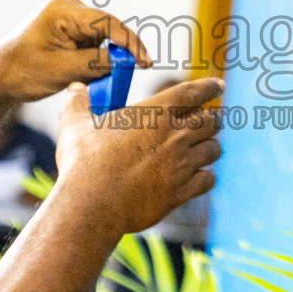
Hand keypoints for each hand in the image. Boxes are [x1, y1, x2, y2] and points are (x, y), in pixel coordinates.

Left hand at [0, 0, 153, 103]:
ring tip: (90, 81)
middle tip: (123, 78)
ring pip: (103, 40)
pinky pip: (94, 45)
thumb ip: (95, 63)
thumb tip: (124, 62)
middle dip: (117, 55)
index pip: (107, 22)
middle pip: (108, 30)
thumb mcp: (60, 70)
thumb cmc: (20, 71)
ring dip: (104, 61)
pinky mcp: (70, 32)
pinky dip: (95, 62)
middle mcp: (69, 8)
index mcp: (63, 11)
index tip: (145, 62)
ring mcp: (70, 19)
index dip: (130, 43)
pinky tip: (84, 75)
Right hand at [53, 77, 222, 234]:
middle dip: (211, 120)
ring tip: (200, 150)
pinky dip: (205, 177)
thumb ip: (77, 103)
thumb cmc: (82, 162)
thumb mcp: (74, 125)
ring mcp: (180, 165)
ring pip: (214, 150)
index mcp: (154, 113)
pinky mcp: (180, 192)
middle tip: (205, 123)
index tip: (218, 85)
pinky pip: (208, 180)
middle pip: (211, 121)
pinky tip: (197, 177)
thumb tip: (75, 88)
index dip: (208, 87)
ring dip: (209, 148)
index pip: (193, 93)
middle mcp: (174, 136)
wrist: (91, 206)